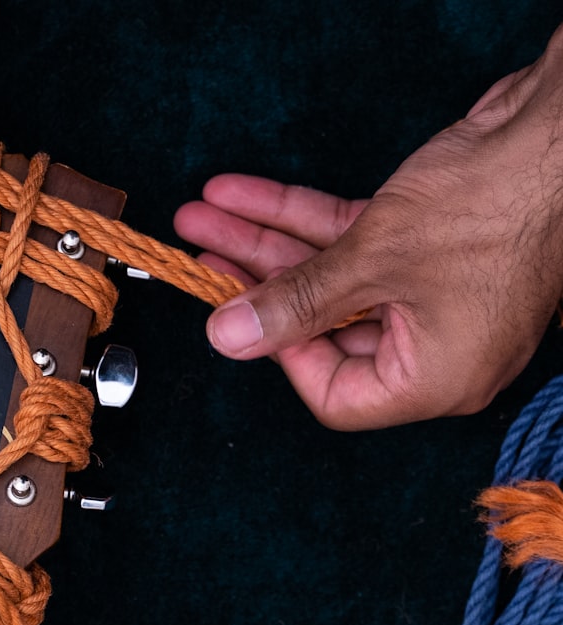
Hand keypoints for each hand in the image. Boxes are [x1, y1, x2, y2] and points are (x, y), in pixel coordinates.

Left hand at [174, 24, 562, 429]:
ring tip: (203, 215)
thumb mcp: (375, 261)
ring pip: (327, 277)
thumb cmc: (494, 207)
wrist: (560, 128)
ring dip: (265, 243)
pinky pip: (349, 243)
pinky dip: (299, 218)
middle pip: (319, 325)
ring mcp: (428, 294)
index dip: (279, 353)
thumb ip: (296, 304)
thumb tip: (228, 338)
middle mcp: (431, 344)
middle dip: (255, 281)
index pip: (334, 394)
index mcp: (434, 377)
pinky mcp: (423, 247)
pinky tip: (243, 193)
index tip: (237, 313)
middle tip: (200, 255)